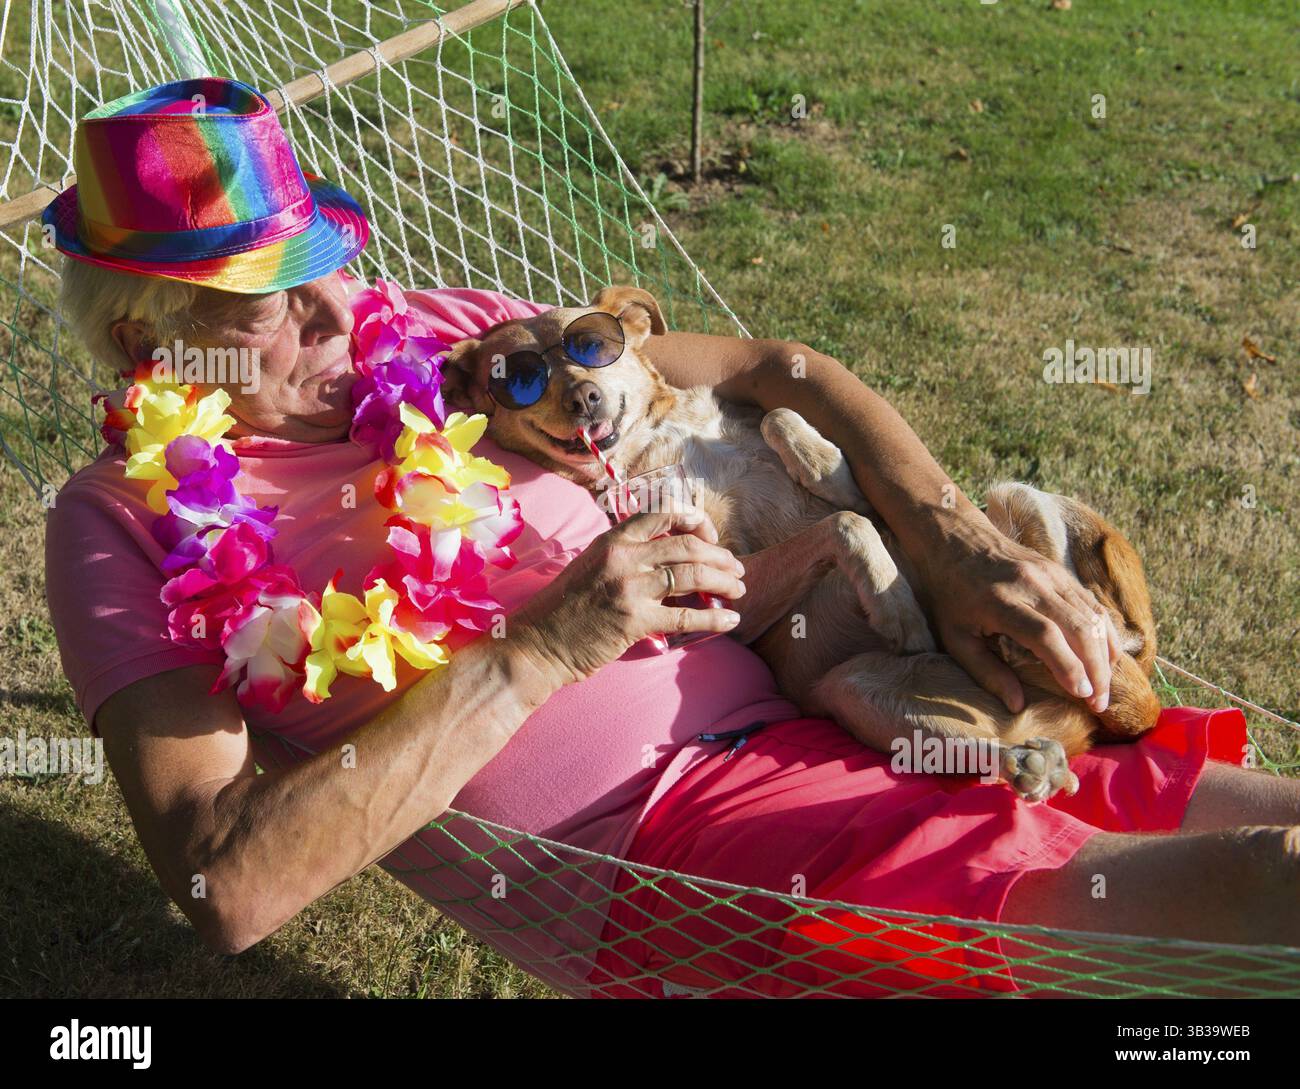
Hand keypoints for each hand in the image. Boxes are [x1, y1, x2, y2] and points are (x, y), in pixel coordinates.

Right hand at [507, 506, 745, 687]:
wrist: (537, 644)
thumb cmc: (563, 609)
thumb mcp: (590, 566)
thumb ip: (623, 556)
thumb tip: (662, 556)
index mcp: (613, 539)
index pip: (663, 513)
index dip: (696, 521)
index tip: (711, 536)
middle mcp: (623, 556)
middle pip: (687, 545)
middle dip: (720, 555)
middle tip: (736, 568)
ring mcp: (630, 587)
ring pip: (693, 575)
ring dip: (724, 581)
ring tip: (739, 589)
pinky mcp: (635, 620)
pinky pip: (687, 615)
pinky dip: (715, 618)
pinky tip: (731, 621)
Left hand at [923, 512, 1120, 714]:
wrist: (955, 540)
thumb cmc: (950, 594)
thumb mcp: (954, 637)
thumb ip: (985, 671)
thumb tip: (1016, 705)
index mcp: (1001, 601)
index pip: (1046, 635)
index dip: (1068, 666)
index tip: (1082, 695)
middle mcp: (1032, 584)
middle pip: (1079, 627)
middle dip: (1096, 669)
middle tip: (1100, 704)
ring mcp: (1050, 574)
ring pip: (1092, 616)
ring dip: (1105, 654)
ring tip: (1105, 688)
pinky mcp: (1059, 571)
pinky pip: (1091, 604)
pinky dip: (1105, 632)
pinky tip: (1107, 658)